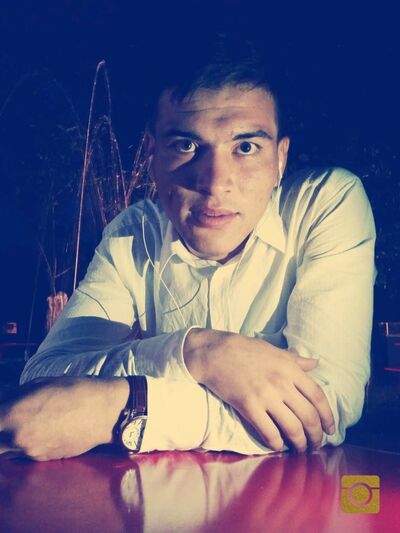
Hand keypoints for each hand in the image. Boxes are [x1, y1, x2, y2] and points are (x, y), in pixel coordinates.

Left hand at [0, 377, 128, 460]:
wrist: (105, 412)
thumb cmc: (74, 390)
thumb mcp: (39, 384)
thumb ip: (14, 397)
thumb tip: (3, 405)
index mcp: (13, 416)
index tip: (3, 412)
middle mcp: (17, 439)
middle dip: (1, 431)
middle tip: (10, 420)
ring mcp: (30, 453)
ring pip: (6, 451)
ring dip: (8, 440)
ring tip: (27, 423)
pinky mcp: (44, 461)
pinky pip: (25, 454)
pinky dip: (26, 445)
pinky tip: (41, 430)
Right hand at [183, 328, 334, 451]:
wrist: (216, 352)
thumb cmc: (245, 349)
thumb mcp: (275, 351)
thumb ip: (296, 360)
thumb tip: (315, 363)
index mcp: (290, 368)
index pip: (318, 397)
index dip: (328, 417)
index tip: (330, 429)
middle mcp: (282, 383)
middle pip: (309, 416)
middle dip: (316, 435)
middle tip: (317, 444)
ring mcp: (265, 396)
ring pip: (292, 428)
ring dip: (300, 443)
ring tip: (301, 450)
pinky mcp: (248, 406)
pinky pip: (268, 432)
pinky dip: (277, 443)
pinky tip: (279, 445)